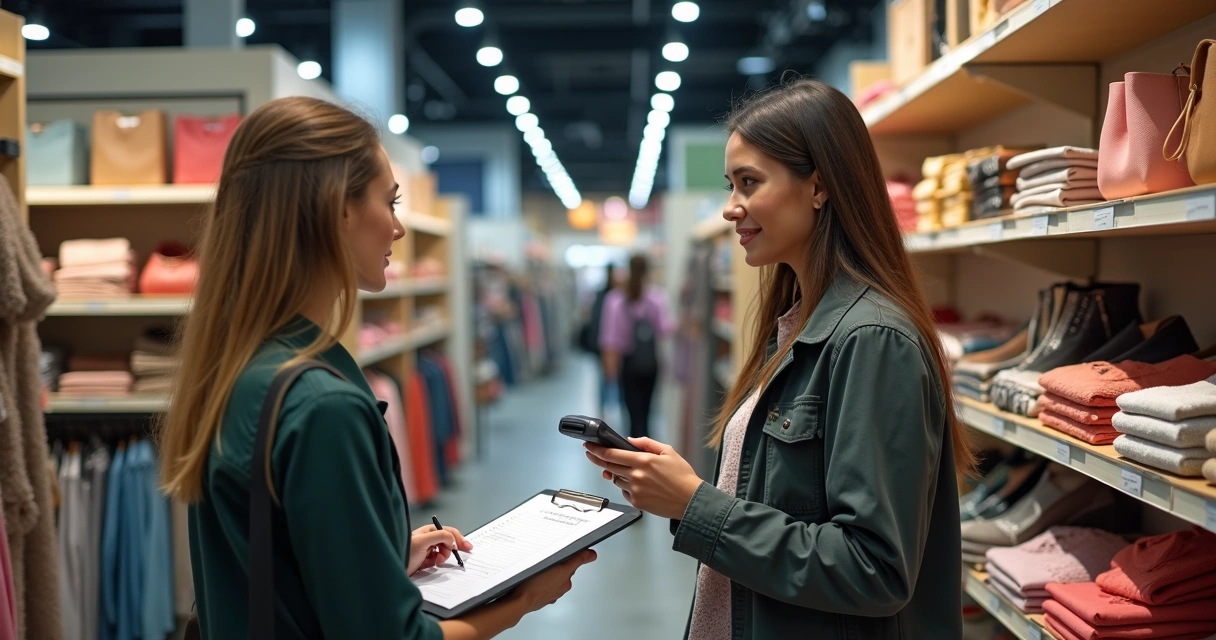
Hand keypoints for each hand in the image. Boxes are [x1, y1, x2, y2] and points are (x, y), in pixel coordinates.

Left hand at [408, 524, 472, 575]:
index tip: (468, 547)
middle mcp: (428, 539)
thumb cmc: (404, 552)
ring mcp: (427, 550)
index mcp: (429, 531)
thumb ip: (440, 536)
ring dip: (442, 557)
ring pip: (443, 552)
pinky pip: (437, 561)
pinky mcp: (424, 561)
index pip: (448, 532)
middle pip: (448, 542)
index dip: (459, 538)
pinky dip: (437, 563)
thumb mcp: (423, 541)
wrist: (392, 569)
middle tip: (454, 557)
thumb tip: (452, 540)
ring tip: (435, 561)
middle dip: (450, 549)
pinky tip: (431, 565)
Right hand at [507, 550, 596, 611]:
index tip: (562, 556)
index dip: (566, 558)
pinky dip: (538, 582)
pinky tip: (532, 580)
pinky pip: (540, 586)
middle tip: (546, 561)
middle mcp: (559, 589)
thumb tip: (592, 555)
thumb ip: (577, 560)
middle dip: (555, 566)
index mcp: (565, 582)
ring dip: (546, 575)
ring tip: (537, 571)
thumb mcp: (560, 567)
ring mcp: (548, 594)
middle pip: (560, 572)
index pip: (571, 566)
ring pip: (550, 579)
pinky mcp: (538, 596)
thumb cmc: (536, 586)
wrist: (519, 601)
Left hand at [584, 438, 703, 519]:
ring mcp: (635, 490)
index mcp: (643, 461)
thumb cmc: (682, 477)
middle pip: (608, 466)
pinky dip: (626, 486)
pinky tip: (638, 484)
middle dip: (597, 459)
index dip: (597, 450)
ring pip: (616, 479)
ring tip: (628, 471)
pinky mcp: (636, 502)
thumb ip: (647, 443)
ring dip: (616, 473)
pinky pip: (624, 491)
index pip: (612, 454)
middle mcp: (636, 475)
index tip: (589, 446)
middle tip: (591, 454)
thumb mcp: (668, 451)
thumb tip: (630, 441)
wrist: (690, 501)